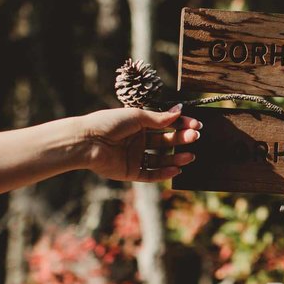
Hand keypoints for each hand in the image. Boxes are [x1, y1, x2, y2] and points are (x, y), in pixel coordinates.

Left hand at [79, 105, 200, 181]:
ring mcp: (135, 157)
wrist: (87, 141)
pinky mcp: (130, 172)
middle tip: (195, 137)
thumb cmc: (109, 123)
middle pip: (166, 141)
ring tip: (190, 156)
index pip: (166, 125)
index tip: (196, 124)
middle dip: (181, 139)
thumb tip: (180, 110)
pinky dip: (163, 173)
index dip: (181, 125)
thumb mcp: (138, 117)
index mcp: (140, 125)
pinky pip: (150, 174)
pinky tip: (176, 169)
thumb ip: (160, 118)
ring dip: (176, 157)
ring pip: (161, 159)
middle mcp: (139, 141)